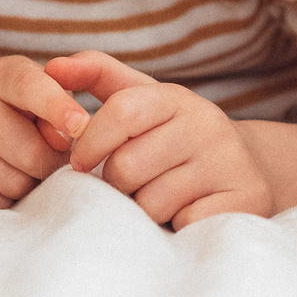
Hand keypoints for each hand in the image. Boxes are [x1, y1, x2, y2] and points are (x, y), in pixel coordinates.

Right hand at [0, 56, 87, 209]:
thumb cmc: (11, 110)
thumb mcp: (37, 95)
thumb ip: (62, 106)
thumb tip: (70, 133)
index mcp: (2, 75)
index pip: (30, 87)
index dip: (57, 107)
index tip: (80, 126)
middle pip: (32, 154)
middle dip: (49, 165)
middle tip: (43, 159)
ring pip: (12, 183)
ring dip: (26, 185)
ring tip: (16, 168)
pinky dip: (0, 201)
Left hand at [46, 50, 273, 228]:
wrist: (241, 172)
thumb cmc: (171, 137)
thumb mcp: (140, 100)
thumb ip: (96, 75)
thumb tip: (51, 67)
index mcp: (178, 99)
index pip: (122, 112)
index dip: (90, 142)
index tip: (78, 163)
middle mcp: (209, 125)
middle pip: (127, 166)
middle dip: (117, 185)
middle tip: (131, 187)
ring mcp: (230, 164)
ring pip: (151, 203)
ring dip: (144, 211)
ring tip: (159, 201)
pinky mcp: (245, 202)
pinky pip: (183, 226)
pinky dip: (175, 229)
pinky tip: (185, 216)